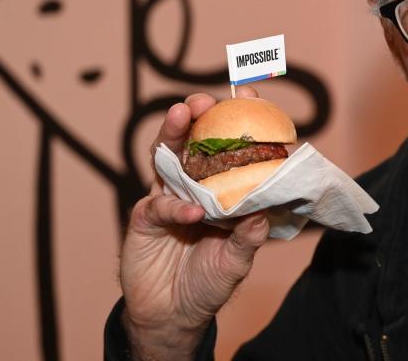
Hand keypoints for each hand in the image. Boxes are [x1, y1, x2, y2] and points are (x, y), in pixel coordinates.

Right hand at [119, 87, 267, 359]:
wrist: (173, 313)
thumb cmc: (209, 280)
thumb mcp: (237, 261)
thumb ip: (248, 238)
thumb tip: (261, 213)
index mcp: (221, 188)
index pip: (230, 148)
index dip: (239, 120)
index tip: (249, 94)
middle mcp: (194, 185)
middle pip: (194, 142)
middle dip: (199, 116)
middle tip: (205, 101)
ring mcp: (168, 197)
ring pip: (168, 158)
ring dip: (175, 135)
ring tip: (183, 114)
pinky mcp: (146, 218)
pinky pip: (160, 205)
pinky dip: (176, 206)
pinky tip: (192, 212)